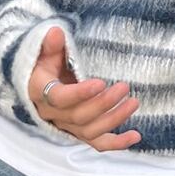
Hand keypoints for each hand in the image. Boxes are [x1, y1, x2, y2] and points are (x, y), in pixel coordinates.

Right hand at [28, 26, 141, 149]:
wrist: (39, 84)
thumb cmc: (45, 65)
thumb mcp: (44, 52)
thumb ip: (51, 44)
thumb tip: (56, 32)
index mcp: (42, 93)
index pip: (60, 98)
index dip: (80, 94)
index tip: (101, 83)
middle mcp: (54, 114)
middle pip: (79, 116)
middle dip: (104, 104)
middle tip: (125, 87)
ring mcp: (67, 126)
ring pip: (90, 131)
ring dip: (114, 119)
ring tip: (133, 103)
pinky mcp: (79, 133)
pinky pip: (97, 143)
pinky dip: (116, 143)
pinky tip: (135, 136)